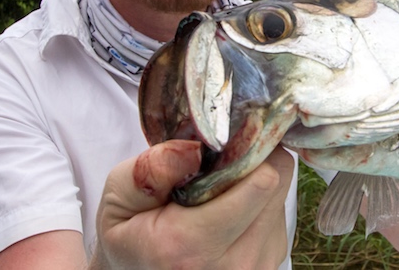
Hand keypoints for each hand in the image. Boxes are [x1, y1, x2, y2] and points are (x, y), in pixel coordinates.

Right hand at [90, 140, 292, 269]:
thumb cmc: (130, 239)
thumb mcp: (118, 199)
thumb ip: (152, 170)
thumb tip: (195, 148)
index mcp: (192, 245)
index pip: (262, 180)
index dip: (247, 148)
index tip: (227, 142)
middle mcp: (234, 263)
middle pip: (277, 181)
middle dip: (253, 162)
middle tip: (221, 162)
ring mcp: (258, 266)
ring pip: (280, 196)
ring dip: (256, 184)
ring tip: (218, 192)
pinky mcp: (272, 262)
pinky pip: (280, 214)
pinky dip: (259, 204)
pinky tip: (229, 211)